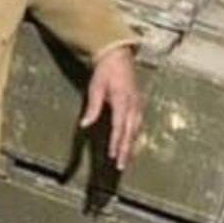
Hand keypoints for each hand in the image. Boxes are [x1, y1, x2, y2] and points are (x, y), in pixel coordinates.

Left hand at [80, 46, 142, 170]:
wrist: (119, 56)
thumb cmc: (106, 71)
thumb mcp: (95, 87)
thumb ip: (92, 107)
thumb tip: (85, 125)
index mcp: (122, 101)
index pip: (120, 127)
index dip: (116, 143)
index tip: (113, 156)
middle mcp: (133, 105)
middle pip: (130, 133)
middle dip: (126, 150)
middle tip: (121, 166)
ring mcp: (138, 105)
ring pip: (136, 130)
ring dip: (131, 146)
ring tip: (127, 160)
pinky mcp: (139, 104)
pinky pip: (138, 124)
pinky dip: (134, 136)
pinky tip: (131, 144)